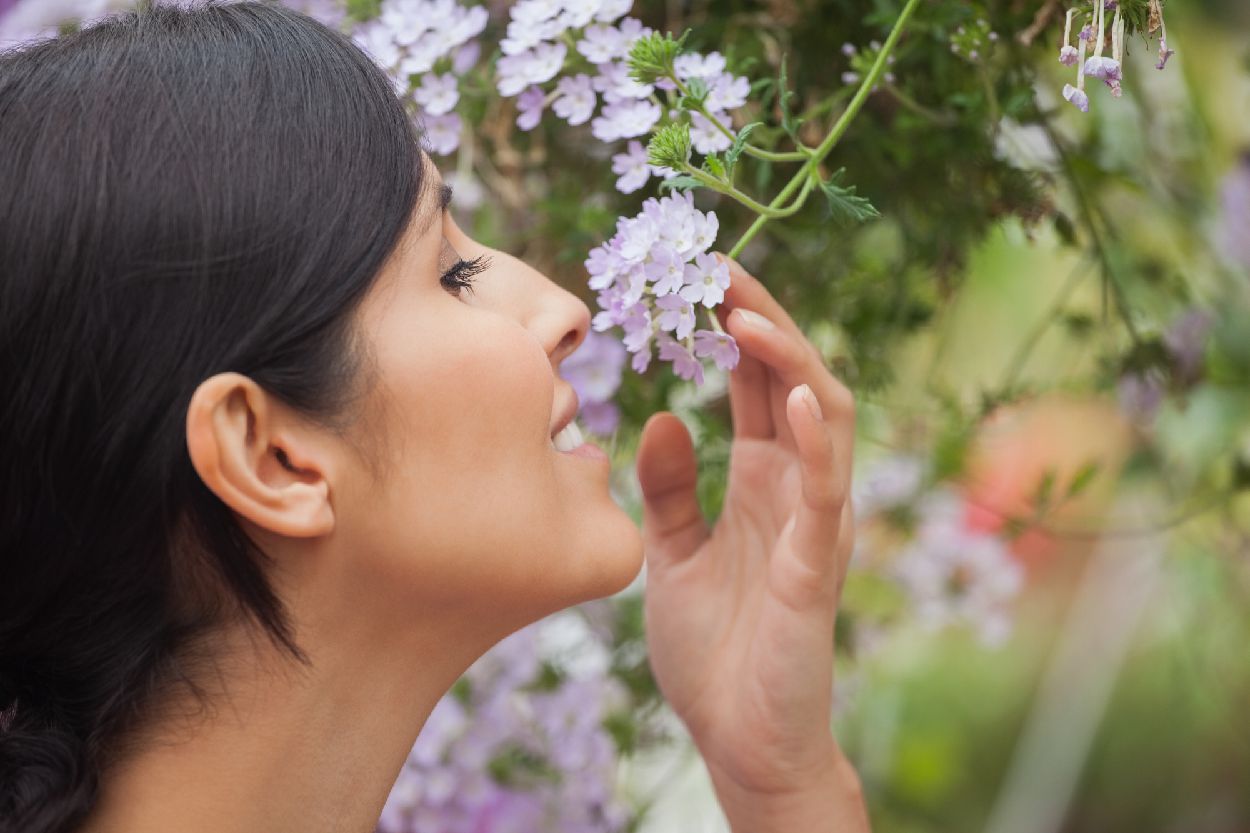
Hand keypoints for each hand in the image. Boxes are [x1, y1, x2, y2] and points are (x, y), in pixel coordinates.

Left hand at [636, 256, 863, 828]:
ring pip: (827, 419)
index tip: (699, 272)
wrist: (739, 740)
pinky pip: (827, 493)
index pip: (755, 382)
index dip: (734, 325)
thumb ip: (670, 488)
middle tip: (719, 265)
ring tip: (749, 313)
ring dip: (792, 362)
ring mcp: (813, 522)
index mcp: (759, 479)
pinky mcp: (817, 567)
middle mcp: (794, 488)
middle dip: (761, 319)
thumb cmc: (713, 650)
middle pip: (792, 380)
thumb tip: (662, 414)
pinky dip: (820, 442)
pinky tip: (801, 398)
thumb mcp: (671, 553)